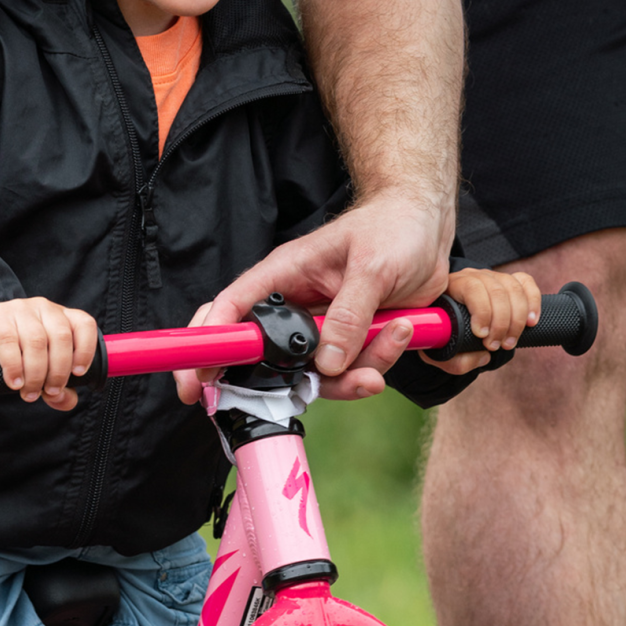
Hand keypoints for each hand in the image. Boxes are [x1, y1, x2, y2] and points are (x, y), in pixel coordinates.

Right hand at [0, 298, 97, 410]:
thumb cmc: (20, 350)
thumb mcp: (44, 365)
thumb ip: (60, 387)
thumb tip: (63, 400)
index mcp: (62, 316)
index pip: (84, 324)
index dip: (86, 350)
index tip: (78, 373)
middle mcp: (44, 308)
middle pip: (61, 337)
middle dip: (58, 371)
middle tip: (50, 391)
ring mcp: (20, 309)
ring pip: (36, 341)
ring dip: (36, 373)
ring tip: (30, 393)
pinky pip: (9, 342)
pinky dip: (14, 367)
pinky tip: (15, 382)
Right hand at [190, 191, 452, 400]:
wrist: (427, 228)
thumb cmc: (392, 229)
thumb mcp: (372, 266)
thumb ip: (349, 315)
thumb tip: (327, 363)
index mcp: (283, 275)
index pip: (233, 307)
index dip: (210, 341)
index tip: (198, 376)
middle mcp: (295, 306)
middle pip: (266, 357)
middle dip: (285, 383)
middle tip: (298, 398)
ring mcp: (319, 329)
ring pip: (315, 374)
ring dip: (352, 373)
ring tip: (393, 337)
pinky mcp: (346, 343)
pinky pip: (349, 371)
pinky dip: (376, 363)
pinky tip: (401, 333)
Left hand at [430, 267, 541, 375]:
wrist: (451, 326)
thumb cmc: (446, 336)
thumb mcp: (444, 350)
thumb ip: (457, 360)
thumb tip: (484, 356)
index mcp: (453, 286)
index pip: (472, 288)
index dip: (482, 311)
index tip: (482, 335)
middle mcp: (474, 277)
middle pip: (496, 291)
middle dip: (501, 323)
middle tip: (495, 346)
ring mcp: (494, 278)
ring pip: (514, 289)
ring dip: (517, 319)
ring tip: (509, 342)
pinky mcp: (510, 282)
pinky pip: (526, 283)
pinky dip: (533, 302)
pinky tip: (531, 322)